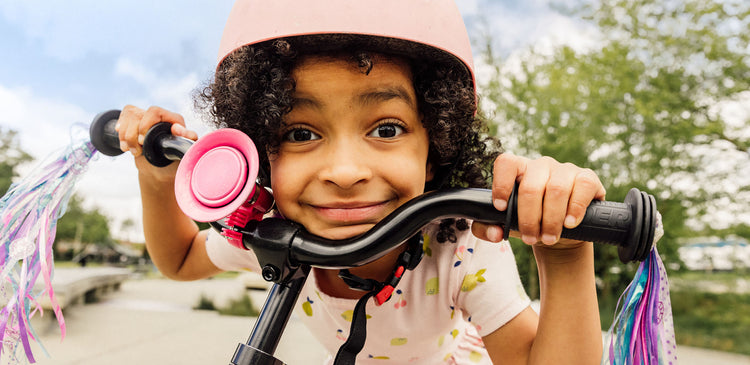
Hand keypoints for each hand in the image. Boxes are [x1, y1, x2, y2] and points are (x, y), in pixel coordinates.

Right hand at [116, 105, 197, 182]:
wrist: (162, 171)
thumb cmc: (175, 164)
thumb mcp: (182, 154)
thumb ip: (187, 140)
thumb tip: (177, 129)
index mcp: (175, 121)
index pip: (154, 111)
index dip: (144, 125)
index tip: (143, 141)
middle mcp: (161, 117)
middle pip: (136, 114)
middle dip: (132, 135)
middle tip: (138, 152)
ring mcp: (148, 118)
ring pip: (128, 116)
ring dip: (125, 137)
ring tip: (132, 151)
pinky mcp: (136, 122)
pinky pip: (124, 116)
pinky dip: (120, 132)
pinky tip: (125, 143)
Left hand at [472, 153, 605, 247]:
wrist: (562, 233)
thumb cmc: (532, 223)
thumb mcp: (508, 225)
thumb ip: (489, 229)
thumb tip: (495, 233)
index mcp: (519, 170)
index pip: (506, 163)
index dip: (501, 184)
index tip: (501, 208)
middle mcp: (541, 165)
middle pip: (531, 187)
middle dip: (529, 218)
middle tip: (530, 238)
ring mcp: (565, 169)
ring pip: (556, 189)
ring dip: (551, 220)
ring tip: (549, 238)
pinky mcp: (587, 178)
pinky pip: (582, 187)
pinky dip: (575, 209)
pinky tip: (569, 224)